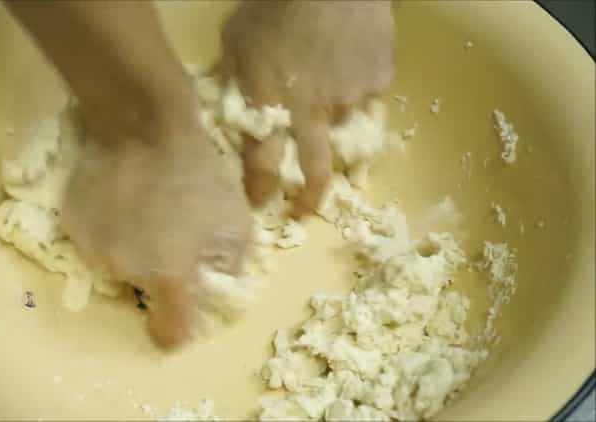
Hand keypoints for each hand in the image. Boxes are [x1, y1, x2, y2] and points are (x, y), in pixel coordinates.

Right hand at [61, 116, 251, 348]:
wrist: (144, 124)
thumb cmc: (199, 173)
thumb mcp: (238, 223)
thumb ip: (231, 267)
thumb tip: (215, 283)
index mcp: (169, 278)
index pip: (169, 333)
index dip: (177, 327)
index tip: (180, 312)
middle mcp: (124, 273)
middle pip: (142, 292)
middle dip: (157, 274)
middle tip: (170, 235)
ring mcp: (92, 248)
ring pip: (116, 265)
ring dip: (131, 250)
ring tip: (145, 211)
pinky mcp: (71, 223)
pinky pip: (95, 240)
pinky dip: (108, 228)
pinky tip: (121, 198)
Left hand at [222, 0, 393, 215]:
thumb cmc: (271, 5)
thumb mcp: (235, 41)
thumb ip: (234, 79)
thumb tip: (230, 105)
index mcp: (271, 105)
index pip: (262, 163)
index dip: (260, 188)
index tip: (260, 203)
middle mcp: (312, 112)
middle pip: (315, 171)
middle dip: (308, 198)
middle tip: (304, 212)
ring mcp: (350, 98)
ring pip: (343, 128)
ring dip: (333, 122)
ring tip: (327, 92)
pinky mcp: (379, 80)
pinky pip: (368, 95)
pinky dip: (358, 87)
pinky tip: (348, 61)